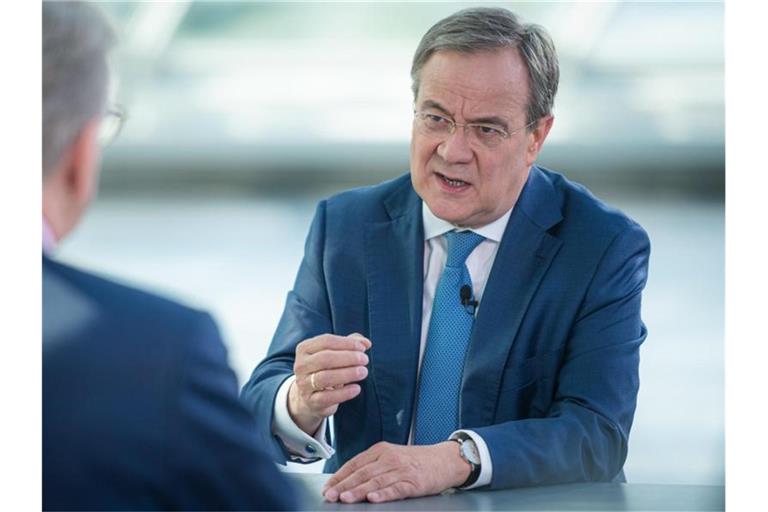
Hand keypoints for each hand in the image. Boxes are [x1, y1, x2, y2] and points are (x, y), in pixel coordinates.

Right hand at [288, 333, 371, 435]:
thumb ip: (351, 344)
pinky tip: (356, 388)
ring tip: (363, 372)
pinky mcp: (311, 401)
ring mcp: (304, 384)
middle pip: (325, 358)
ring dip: (347, 374)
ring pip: (325, 377)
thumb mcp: (335, 354)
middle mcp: (301, 366)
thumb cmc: (326, 369)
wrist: (310, 397)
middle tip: (365, 360)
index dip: (347, 343)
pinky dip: (344, 393)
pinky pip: (327, 397)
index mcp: (305, 349)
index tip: (363, 348)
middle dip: (348, 358)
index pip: (326, 341)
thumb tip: (366, 343)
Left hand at [322, 441, 470, 503]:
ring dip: (359, 490)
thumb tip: (348, 480)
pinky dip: (384, 494)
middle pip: (362, 472)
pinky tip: (374, 498)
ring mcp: (402, 470)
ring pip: (376, 481)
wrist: (445, 460)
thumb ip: (372, 465)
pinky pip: (396, 489)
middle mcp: (390, 458)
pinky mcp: (414, 482)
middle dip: (344, 485)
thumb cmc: (416, 460)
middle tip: (330, 495)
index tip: (327, 487)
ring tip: (345, 498)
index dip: (339, 476)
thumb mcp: (392, 456)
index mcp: (381, 450)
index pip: (355, 463)